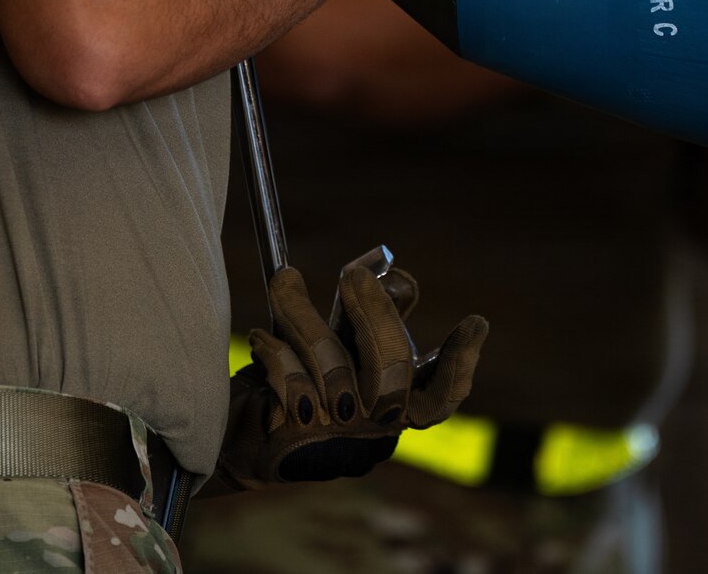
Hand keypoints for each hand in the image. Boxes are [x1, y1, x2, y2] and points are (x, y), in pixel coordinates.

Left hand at [214, 250, 487, 486]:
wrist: (232, 429)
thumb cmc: (292, 380)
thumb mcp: (336, 343)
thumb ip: (363, 316)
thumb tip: (386, 265)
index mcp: (394, 410)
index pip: (440, 397)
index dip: (460, 363)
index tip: (475, 322)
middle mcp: (373, 432)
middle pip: (392, 367)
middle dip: (374, 312)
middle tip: (353, 273)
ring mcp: (336, 441)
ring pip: (332, 363)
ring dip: (303, 312)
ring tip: (285, 280)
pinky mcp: (294, 441)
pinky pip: (291, 376)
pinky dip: (274, 348)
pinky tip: (260, 338)